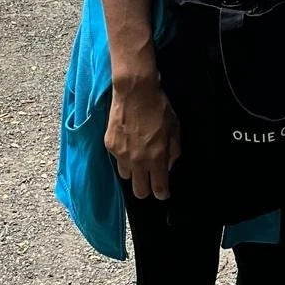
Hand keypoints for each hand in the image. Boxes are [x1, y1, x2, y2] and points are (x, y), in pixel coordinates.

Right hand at [105, 77, 181, 199]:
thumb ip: (173, 151)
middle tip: (150, 180)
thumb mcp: (174, 128)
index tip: (163, 193)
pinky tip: (128, 143)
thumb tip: (168, 165)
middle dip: (146, 189)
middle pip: (139, 191)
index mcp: (156, 157)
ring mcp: (121, 154)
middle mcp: (137, 160)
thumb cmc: (158, 107)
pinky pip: (117, 159)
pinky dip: (123, 156)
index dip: (162, 193)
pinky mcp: (109, 145)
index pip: (158, 188)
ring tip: (138, 158)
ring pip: (126, 176)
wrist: (135, 91)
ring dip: (133, 171)